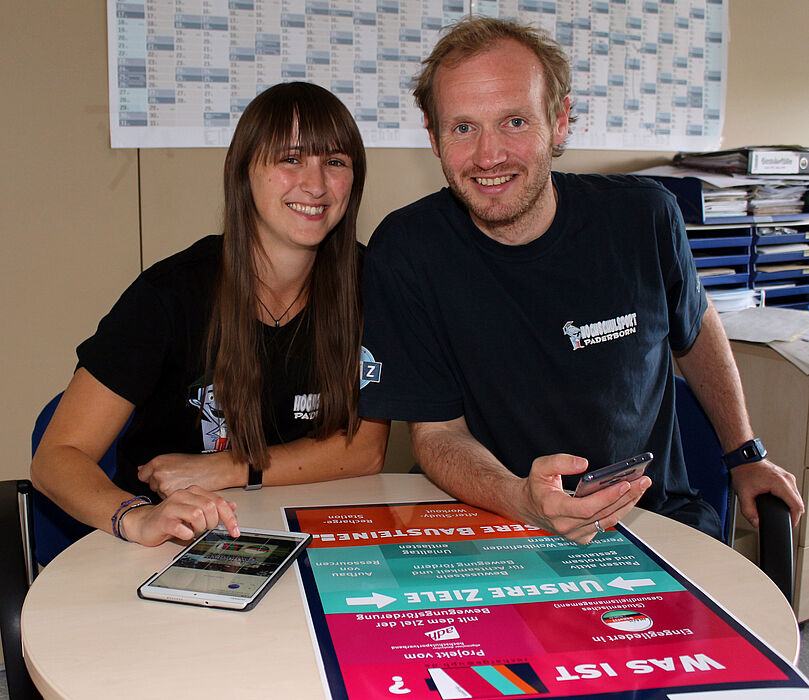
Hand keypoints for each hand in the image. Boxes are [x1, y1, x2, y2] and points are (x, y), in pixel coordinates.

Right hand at [122, 485, 239, 546]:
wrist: (144, 522)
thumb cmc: (171, 517)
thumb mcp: (195, 509)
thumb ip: (213, 506)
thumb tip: (233, 506)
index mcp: (193, 491)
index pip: (218, 501)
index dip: (229, 517)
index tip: (235, 531)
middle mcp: (183, 495)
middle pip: (210, 507)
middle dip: (212, 523)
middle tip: (206, 529)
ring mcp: (172, 506)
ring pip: (197, 515)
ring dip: (200, 528)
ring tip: (194, 530)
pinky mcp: (164, 520)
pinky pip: (182, 528)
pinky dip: (188, 534)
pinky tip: (185, 533)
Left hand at [138, 451, 238, 496]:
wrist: (214, 469)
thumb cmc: (197, 464)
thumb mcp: (175, 458)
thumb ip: (157, 466)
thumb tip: (140, 469)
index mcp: (158, 462)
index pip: (143, 475)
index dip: (152, 478)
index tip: (160, 478)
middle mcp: (158, 473)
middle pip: (152, 485)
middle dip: (162, 485)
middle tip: (177, 480)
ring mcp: (164, 485)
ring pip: (160, 494)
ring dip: (168, 493)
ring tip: (183, 484)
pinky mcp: (171, 495)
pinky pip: (168, 501)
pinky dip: (175, 499)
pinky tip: (185, 491)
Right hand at [521, 454, 651, 544]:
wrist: (528, 507)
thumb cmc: (536, 487)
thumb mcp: (540, 467)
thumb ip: (560, 462)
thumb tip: (583, 464)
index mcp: (553, 508)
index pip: (586, 507)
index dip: (607, 497)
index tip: (624, 484)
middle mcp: (565, 525)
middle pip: (602, 514)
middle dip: (625, 497)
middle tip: (642, 481)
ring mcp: (574, 534)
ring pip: (607, 521)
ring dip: (627, 504)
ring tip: (640, 487)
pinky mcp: (582, 536)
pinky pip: (605, 524)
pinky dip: (619, 510)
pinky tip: (629, 498)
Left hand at [730, 459, 803, 528]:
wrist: (742, 457)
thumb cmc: (743, 471)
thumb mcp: (743, 494)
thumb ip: (749, 511)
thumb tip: (756, 523)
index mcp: (780, 483)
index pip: (797, 505)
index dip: (795, 519)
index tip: (789, 525)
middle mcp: (787, 479)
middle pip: (799, 503)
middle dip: (793, 514)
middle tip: (784, 521)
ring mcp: (788, 477)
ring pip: (797, 497)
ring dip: (792, 507)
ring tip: (782, 513)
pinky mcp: (786, 477)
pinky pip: (793, 492)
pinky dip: (789, 500)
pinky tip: (782, 503)